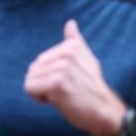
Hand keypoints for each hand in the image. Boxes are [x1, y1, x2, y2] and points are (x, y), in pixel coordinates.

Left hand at [24, 19, 127, 135]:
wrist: (105, 112)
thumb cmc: (92, 89)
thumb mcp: (87, 61)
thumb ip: (75, 42)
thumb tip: (70, 23)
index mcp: (71, 46)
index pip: (40, 61)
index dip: (50, 75)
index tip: (69, 82)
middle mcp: (67, 53)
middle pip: (33, 69)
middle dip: (44, 84)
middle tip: (66, 91)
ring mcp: (63, 67)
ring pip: (30, 79)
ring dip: (43, 92)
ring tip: (63, 95)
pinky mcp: (58, 83)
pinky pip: (30, 89)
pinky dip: (39, 98)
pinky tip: (57, 100)